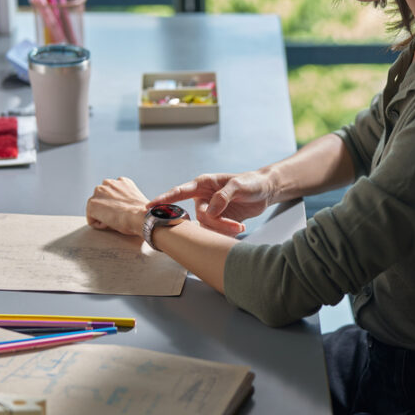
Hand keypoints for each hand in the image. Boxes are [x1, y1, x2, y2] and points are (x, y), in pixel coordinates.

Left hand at [86, 177, 149, 236]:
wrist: (140, 216)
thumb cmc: (142, 213)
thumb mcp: (136, 200)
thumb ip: (126, 199)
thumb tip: (121, 209)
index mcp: (122, 181)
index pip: (112, 194)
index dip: (118, 206)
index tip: (125, 212)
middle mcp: (109, 182)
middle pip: (102, 199)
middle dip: (108, 208)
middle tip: (119, 217)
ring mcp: (99, 192)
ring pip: (96, 208)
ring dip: (103, 215)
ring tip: (116, 220)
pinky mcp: (92, 203)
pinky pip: (92, 218)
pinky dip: (100, 224)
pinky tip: (111, 223)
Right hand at [150, 171, 273, 235]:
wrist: (265, 191)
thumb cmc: (251, 182)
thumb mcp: (238, 185)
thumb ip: (224, 196)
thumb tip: (211, 211)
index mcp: (203, 184)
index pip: (179, 191)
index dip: (164, 199)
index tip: (148, 206)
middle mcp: (204, 198)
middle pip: (200, 217)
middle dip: (217, 224)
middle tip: (235, 226)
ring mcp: (211, 210)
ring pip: (207, 227)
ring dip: (224, 229)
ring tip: (240, 227)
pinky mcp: (219, 221)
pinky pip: (215, 231)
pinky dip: (227, 233)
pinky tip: (239, 228)